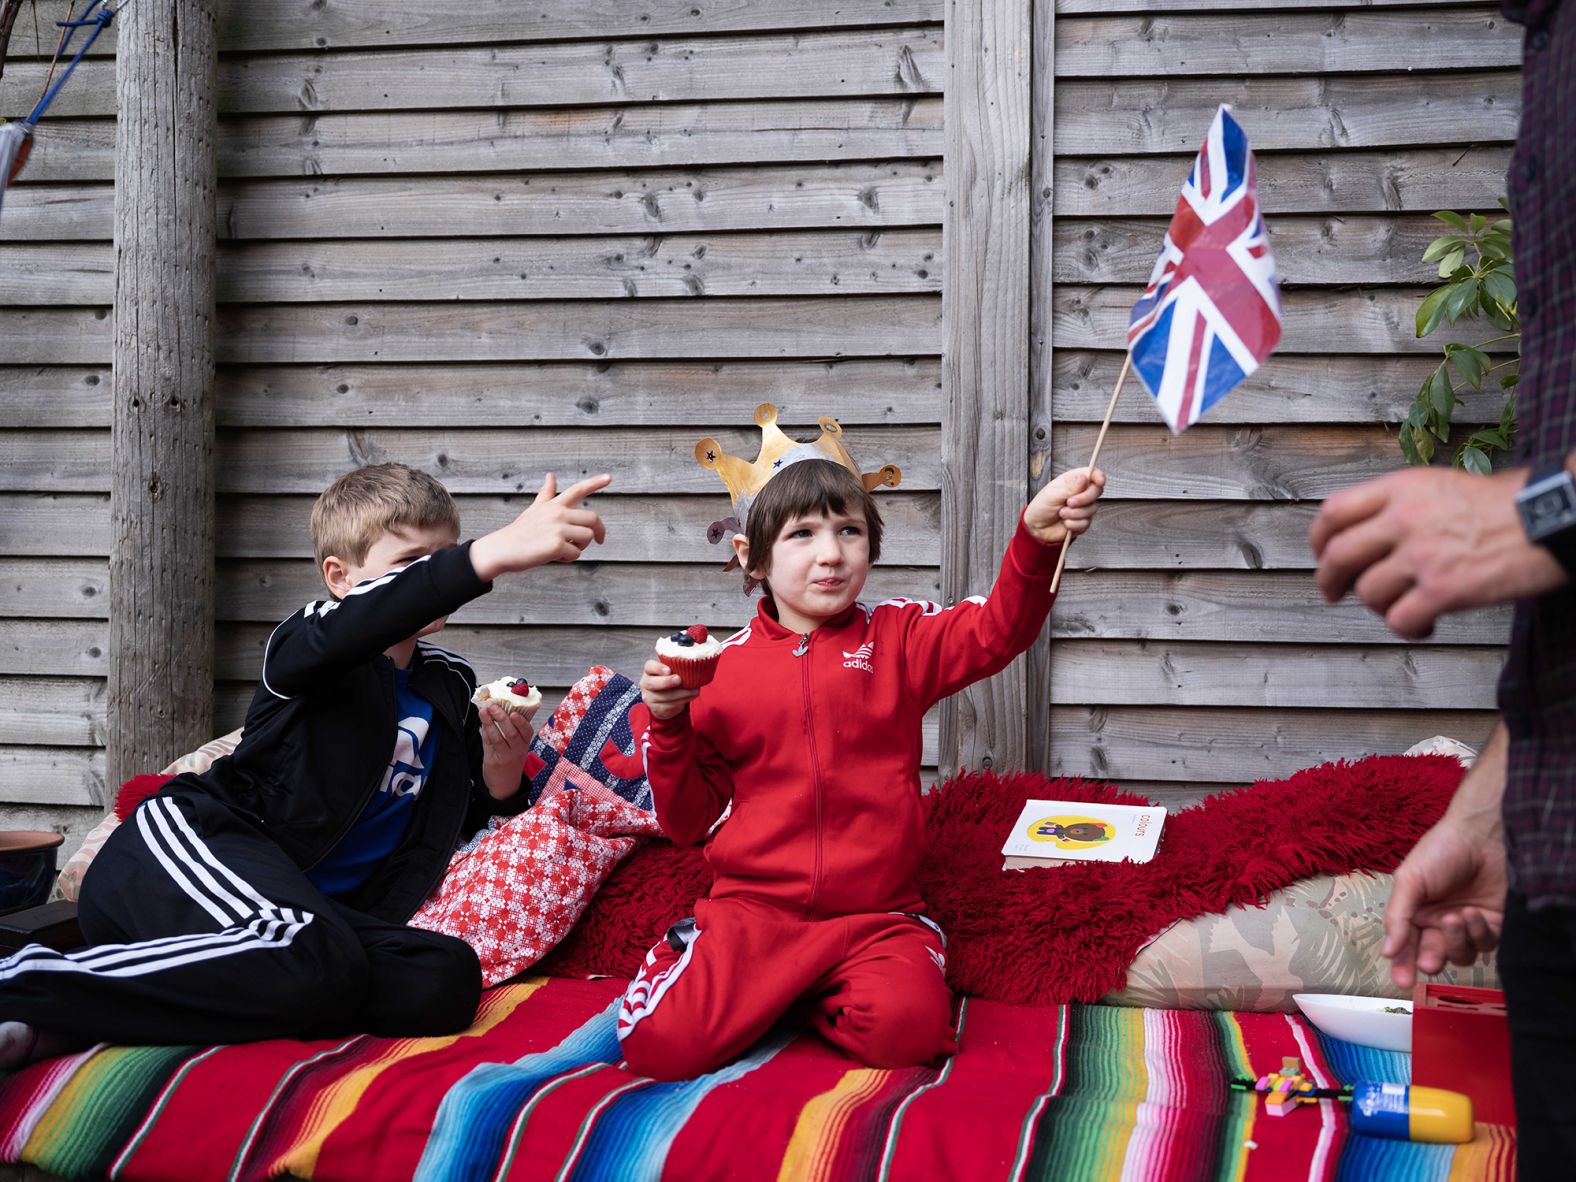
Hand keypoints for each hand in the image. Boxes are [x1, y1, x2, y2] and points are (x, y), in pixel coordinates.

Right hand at [469, 473, 610, 580]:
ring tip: (563, 549)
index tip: (609, 477)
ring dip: (580, 547)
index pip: (577, 490)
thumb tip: (551, 475)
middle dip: (599, 531)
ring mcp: (557, 528)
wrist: (502, 549)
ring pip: (588, 537)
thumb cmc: (520, 532)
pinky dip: (568, 559)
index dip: (595, 483)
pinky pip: (576, 554)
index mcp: (554, 504)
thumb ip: (546, 494)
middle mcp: (557, 513)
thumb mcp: (534, 509)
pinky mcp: (556, 544)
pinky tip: (554, 556)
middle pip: (593, 518)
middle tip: (599, 541)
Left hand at [480, 704, 534, 798]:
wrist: (506, 784)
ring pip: (497, 738)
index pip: (527, 731)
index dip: (521, 722)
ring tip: (483, 712)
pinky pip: (488, 744)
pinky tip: (481, 723)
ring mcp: (505, 756)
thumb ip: (510, 730)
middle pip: (511, 733)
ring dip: (489, 723)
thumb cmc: (512, 761)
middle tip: (494, 707)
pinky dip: (484, 732)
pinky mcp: (493, 761)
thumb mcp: (517, 747)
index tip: (514, 712)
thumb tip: (499, 710)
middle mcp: (517, 750)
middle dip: (502, 718)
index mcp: (525, 744)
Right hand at [640, 658, 698, 720]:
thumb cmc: (670, 679)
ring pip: (664, 696)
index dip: (658, 668)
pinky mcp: (656, 708)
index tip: (669, 670)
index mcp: (649, 670)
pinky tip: (691, 696)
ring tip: (694, 690)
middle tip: (679, 680)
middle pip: (652, 683)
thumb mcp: (672, 671)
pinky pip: (669, 706)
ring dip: (681, 693)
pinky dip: (682, 701)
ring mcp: (649, 697)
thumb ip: (678, 667)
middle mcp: (645, 683)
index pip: (649, 666)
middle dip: (666, 682)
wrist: (665, 701)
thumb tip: (693, 666)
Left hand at [1024, 467, 1105, 544]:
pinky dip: (1073, 524)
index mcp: (1074, 481)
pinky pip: (1086, 523)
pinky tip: (1065, 523)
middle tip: (1069, 503)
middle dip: (1084, 498)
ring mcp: (1084, 507)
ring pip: (1092, 509)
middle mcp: (1081, 493)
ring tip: (1061, 513)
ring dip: (1074, 513)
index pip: (1092, 474)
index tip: (1099, 481)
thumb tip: (1084, 478)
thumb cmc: (1042, 506)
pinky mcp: (1083, 521)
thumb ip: (1069, 487)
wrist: (1037, 527)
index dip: (1099, 476)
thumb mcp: (1052, 494)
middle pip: (1097, 491)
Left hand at [1310, 466, 1564, 638]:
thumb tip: (1368, 535)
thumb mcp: (1443, 486)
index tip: (1321, 555)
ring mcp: (1423, 555)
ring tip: (1403, 606)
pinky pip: (1399, 620)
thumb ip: (1402, 504)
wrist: (1555, 516)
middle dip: (1329, 580)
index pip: (1334, 512)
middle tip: (1333, 593)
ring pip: (1367, 592)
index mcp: (1402, 489)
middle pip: (1338, 555)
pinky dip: (1407, 629)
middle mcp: (1405, 519)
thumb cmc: (1508, 505)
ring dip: (1379, 607)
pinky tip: (1425, 624)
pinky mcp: (1444, 590)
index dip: (1318, 539)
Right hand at [1381, 812, 1506, 989]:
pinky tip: (1472, 912)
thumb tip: (1386, 952)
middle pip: (1434, 956)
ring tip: (1454, 917)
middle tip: (1429, 962)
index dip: (1403, 965)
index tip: (1402, 982)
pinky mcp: (1495, 924)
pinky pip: (1486, 943)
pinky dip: (1478, 932)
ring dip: (1456, 941)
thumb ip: (1397, 917)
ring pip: (1462, 954)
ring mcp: (1468, 926)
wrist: (1483, 834)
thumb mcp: (1409, 880)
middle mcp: (1441, 923)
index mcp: (1416, 913)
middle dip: (1431, 960)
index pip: (1407, 947)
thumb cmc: (1440, 851)